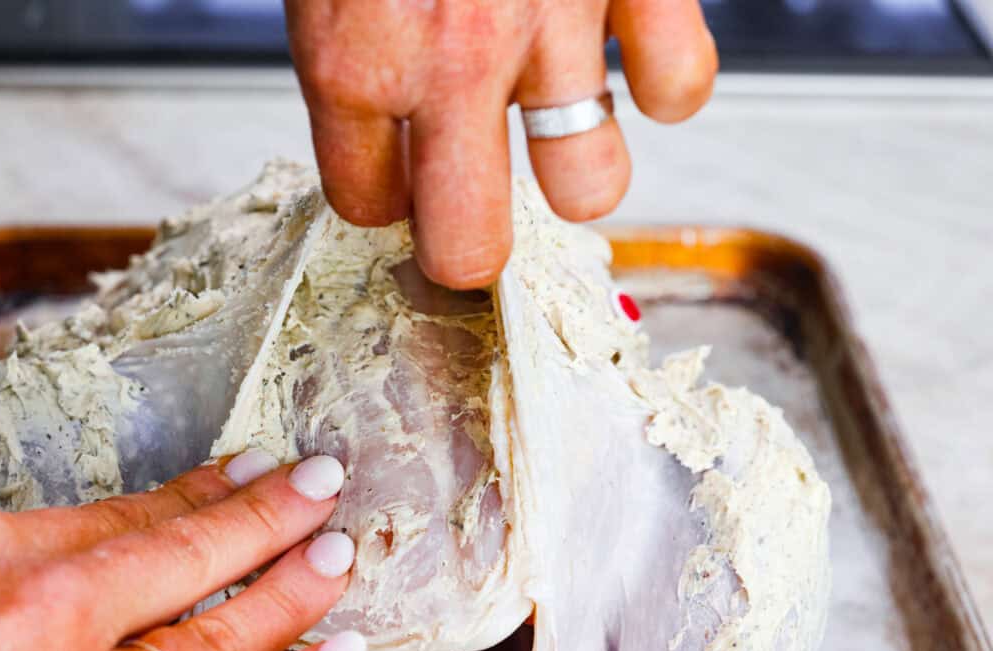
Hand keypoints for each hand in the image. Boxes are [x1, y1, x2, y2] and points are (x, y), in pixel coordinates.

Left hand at [286, 0, 716, 287]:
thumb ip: (347, 44)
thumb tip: (377, 119)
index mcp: (353, 54)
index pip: (368, 204)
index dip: (380, 198)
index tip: (391, 185)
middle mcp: (454, 60)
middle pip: (473, 248)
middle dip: (469, 250)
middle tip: (469, 222)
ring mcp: (554, 23)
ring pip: (590, 188)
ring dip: (572, 175)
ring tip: (558, 132)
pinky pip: (679, 86)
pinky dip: (664, 86)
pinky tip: (631, 64)